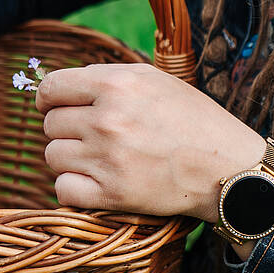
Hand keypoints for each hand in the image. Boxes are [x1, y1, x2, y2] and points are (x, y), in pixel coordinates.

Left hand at [34, 62, 264, 224]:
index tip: (53, 107)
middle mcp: (108, 120)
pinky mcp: (112, 194)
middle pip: (49, 124)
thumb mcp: (154, 80)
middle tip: (93, 137)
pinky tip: (94, 182)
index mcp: (117, 85)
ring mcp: (108, 158)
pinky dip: (73, 188)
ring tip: (98, 158)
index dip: (47, 99)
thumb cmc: (192, 119)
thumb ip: (108, 78)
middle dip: (65, 129)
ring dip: (69, 159)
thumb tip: (63, 84)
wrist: (226, 167)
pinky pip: (62, 190)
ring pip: (52, 157)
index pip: (51, 88)